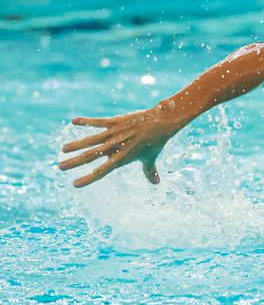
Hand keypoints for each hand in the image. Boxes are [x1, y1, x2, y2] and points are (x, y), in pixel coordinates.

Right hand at [59, 106, 182, 187]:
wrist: (162, 122)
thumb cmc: (156, 142)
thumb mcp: (150, 158)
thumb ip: (149, 171)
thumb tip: (156, 183)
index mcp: (123, 158)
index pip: (102, 171)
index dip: (88, 178)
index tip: (74, 184)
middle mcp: (116, 146)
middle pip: (92, 156)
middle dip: (75, 162)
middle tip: (60, 167)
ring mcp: (115, 133)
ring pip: (91, 140)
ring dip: (76, 144)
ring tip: (63, 149)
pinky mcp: (116, 121)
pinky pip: (98, 121)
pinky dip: (86, 121)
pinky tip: (73, 121)